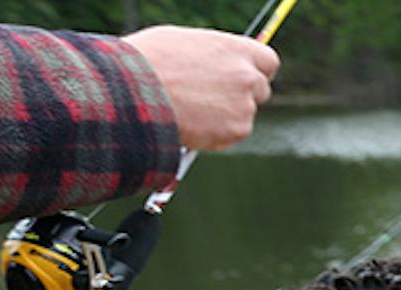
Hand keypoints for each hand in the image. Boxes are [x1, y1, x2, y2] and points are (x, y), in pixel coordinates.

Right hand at [125, 25, 278, 151]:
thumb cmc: (148, 62)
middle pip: (260, 90)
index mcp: (236, 49)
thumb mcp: (184, 44)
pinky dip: (216, 134)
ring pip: (244, 114)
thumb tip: (222, 63)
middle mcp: (246, 76)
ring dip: (226, 116)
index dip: (256, 70)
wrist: (133, 93)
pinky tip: (191, 124)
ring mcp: (244, 105)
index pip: (268, 61)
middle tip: (214, 99)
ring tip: (191, 110)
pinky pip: (232, 134)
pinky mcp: (236, 130)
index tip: (246, 76)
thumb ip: (214, 55)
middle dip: (242, 95)